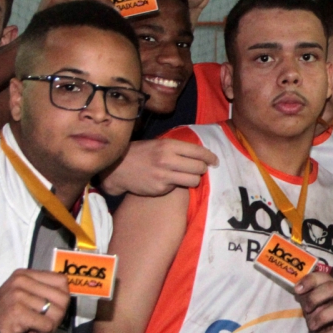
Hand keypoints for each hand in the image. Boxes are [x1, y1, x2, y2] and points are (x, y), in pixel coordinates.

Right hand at [0, 269, 70, 332]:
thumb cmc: (11, 314)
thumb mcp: (25, 294)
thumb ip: (44, 290)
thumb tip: (68, 292)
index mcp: (25, 274)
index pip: (61, 281)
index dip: (62, 298)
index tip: (50, 308)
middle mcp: (21, 281)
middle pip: (63, 298)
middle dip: (58, 315)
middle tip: (44, 321)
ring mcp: (17, 295)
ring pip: (56, 313)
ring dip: (49, 326)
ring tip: (34, 326)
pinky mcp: (17, 312)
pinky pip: (47, 325)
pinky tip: (29, 332)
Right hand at [100, 139, 218, 196]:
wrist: (118, 167)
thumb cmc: (141, 154)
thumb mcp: (158, 144)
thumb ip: (178, 149)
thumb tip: (201, 154)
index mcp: (169, 145)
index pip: (199, 151)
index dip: (210, 157)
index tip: (215, 161)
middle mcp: (167, 159)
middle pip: (199, 167)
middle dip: (202, 169)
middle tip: (199, 169)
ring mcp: (164, 175)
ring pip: (194, 180)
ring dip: (193, 179)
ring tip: (185, 177)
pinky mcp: (160, 188)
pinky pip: (178, 188)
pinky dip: (177, 186)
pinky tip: (168, 182)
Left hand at [294, 272, 332, 332]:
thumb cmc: (325, 322)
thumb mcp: (314, 310)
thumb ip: (307, 300)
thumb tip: (297, 290)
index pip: (324, 277)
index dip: (310, 281)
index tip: (297, 290)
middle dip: (316, 297)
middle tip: (306, 310)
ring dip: (322, 317)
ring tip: (311, 327)